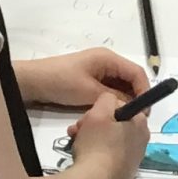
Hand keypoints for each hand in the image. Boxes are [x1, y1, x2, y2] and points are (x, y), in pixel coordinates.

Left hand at [18, 47, 146, 108]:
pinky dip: (113, 102)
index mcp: (108, 59)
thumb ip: (114, 99)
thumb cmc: (60, 82)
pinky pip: (109, 91)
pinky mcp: (90, 81)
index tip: (145, 111)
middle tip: (136, 119)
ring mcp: (98, 71)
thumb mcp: (89, 92)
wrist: (32, 82)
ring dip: (124, 101)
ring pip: (120, 87)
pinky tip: (112, 114)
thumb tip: (131, 107)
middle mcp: (106, 62)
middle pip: (130, 79)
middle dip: (136, 97)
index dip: (144, 90)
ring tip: (124, 119)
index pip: (136, 72)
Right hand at [65, 89, 151, 178]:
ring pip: (109, 139)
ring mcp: (133, 159)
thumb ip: (107, 99)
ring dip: (91, 137)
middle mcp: (142, 141)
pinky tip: (83, 157)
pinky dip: (96, 154)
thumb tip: (112, 101)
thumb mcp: (99, 113)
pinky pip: (108, 156)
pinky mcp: (124, 173)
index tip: (89, 116)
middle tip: (77, 129)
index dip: (102, 109)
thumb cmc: (97, 145)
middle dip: (94, 123)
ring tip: (74, 143)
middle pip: (114, 124)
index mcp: (140, 124)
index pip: (121, 106)